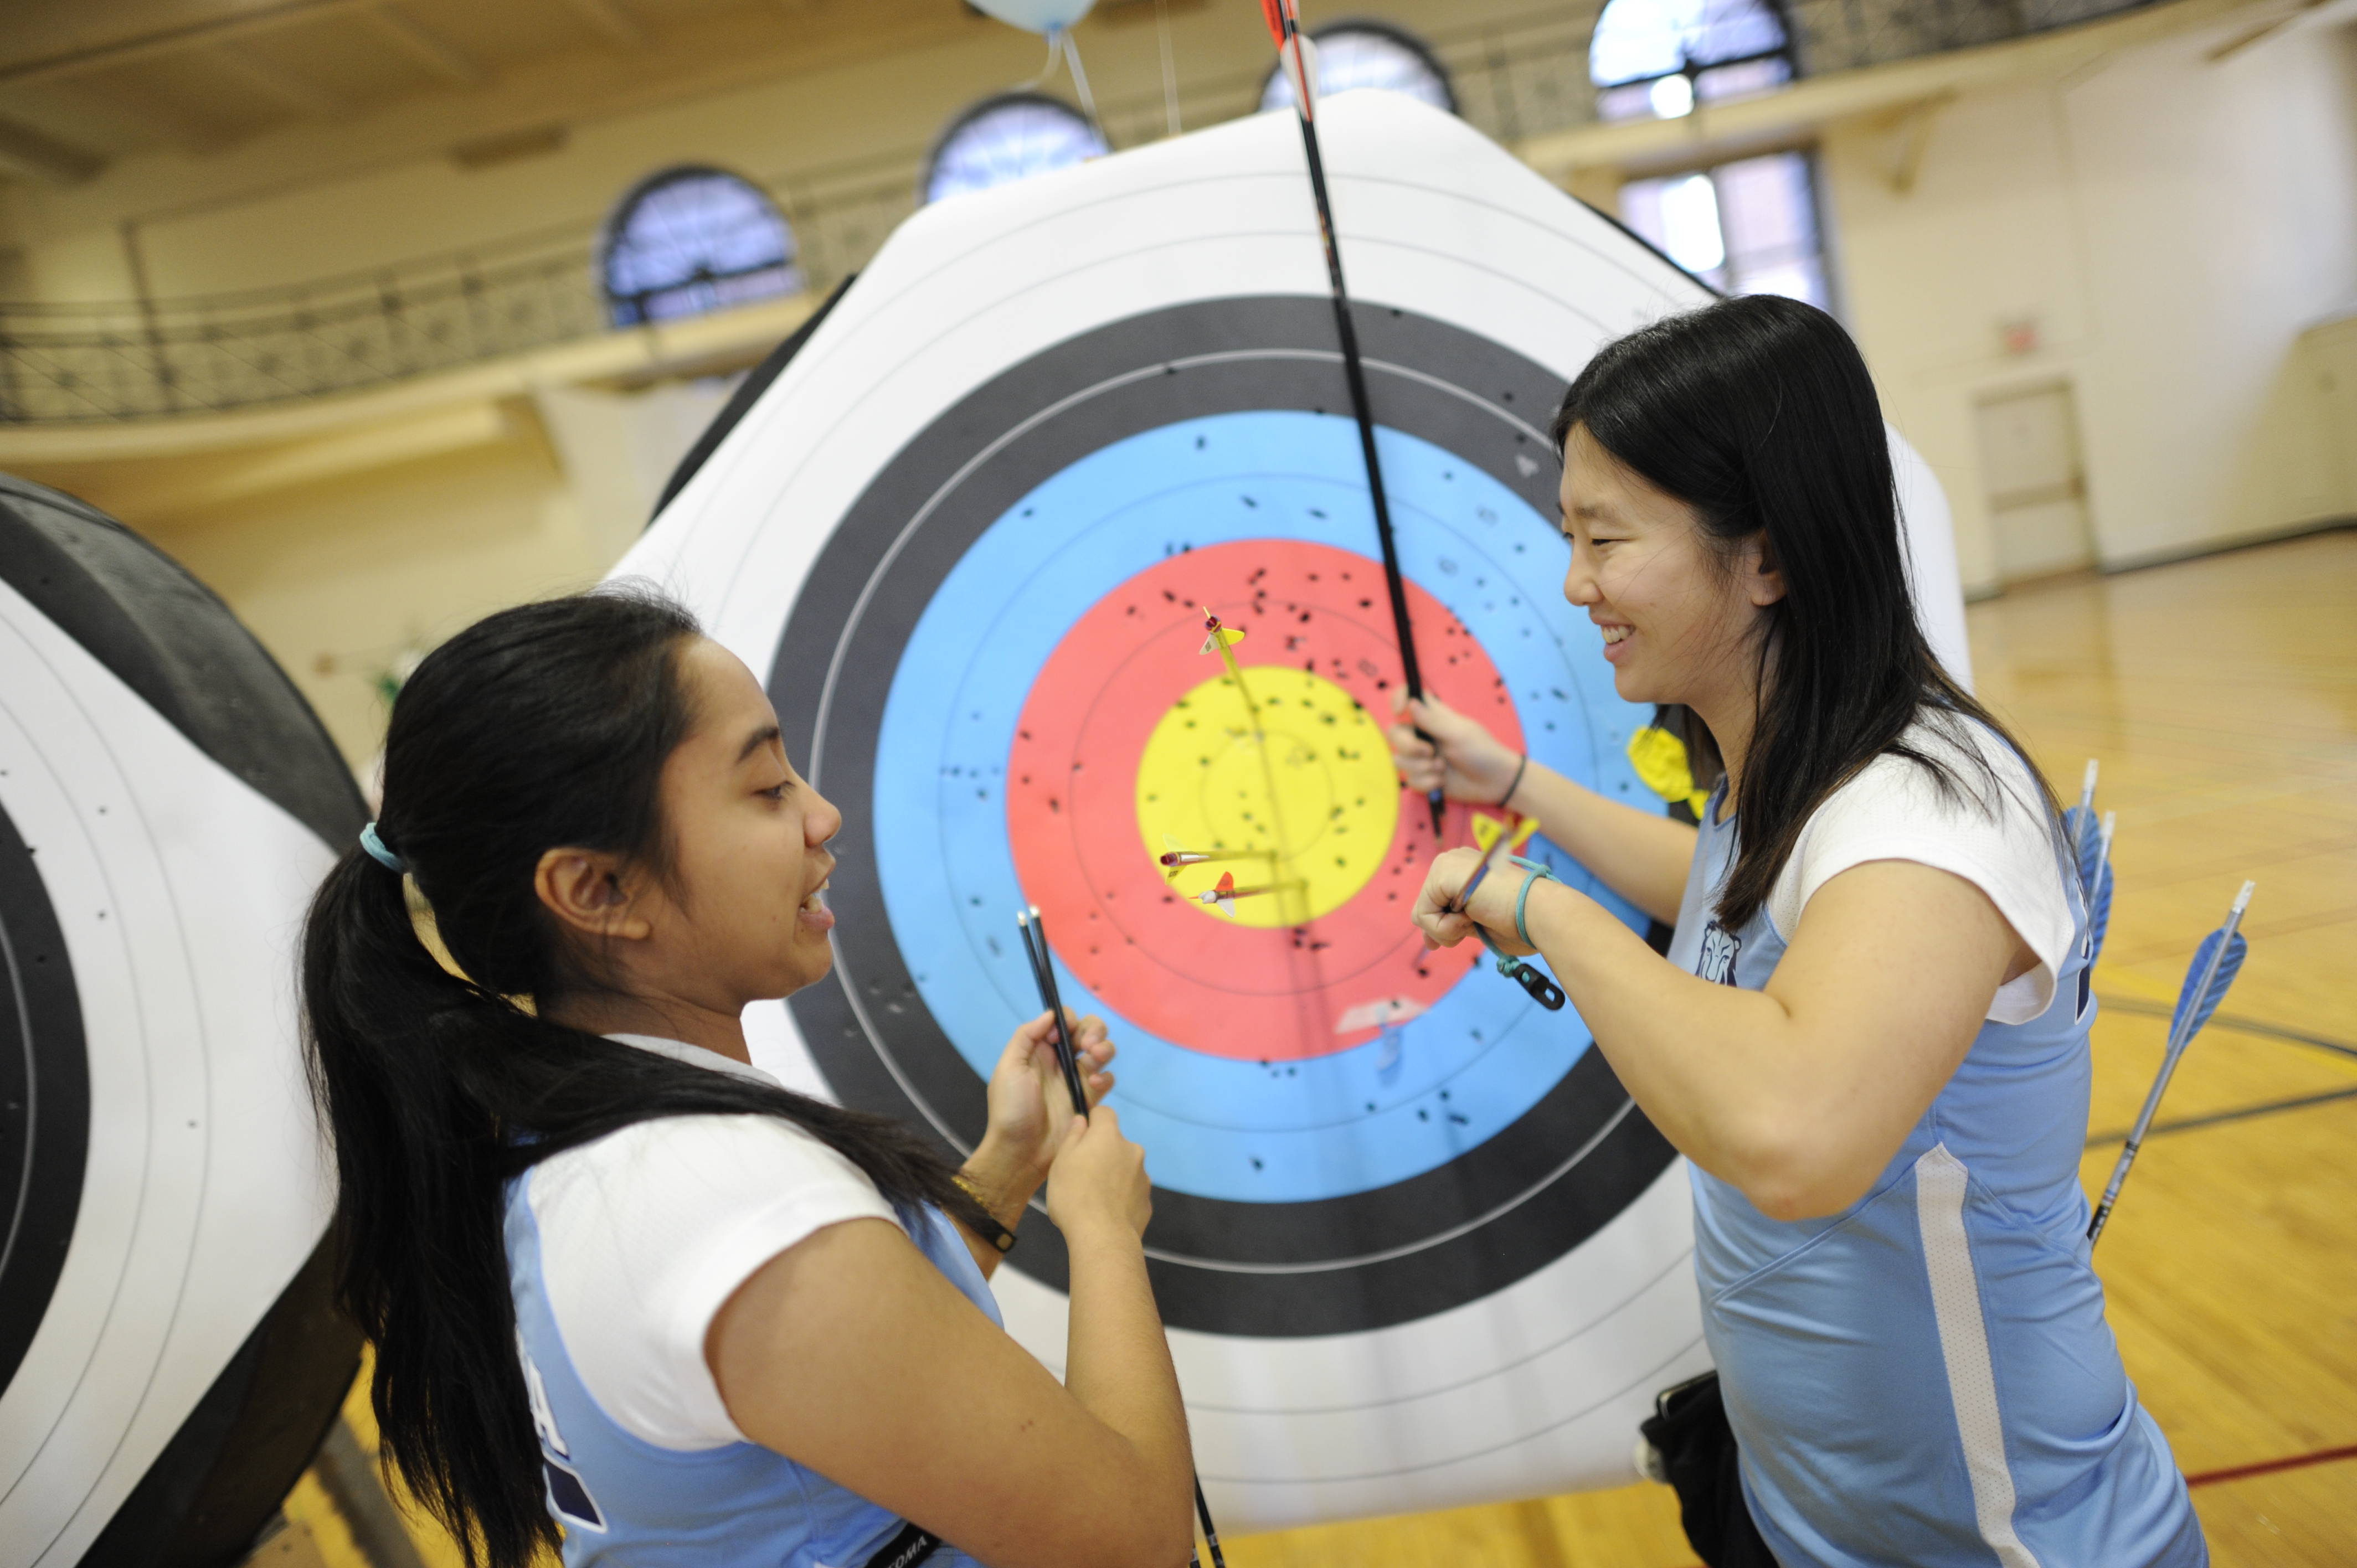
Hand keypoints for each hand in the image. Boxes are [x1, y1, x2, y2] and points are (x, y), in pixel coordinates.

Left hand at [966, 1011, 1114, 1212]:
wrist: (1021, 1152)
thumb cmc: (1010, 1109)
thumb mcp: (1009, 1068)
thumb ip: (1027, 1036)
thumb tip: (1050, 1014)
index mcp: (1040, 1049)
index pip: (1063, 1022)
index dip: (1069, 1021)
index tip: (1062, 1034)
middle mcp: (1061, 1060)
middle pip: (1088, 1031)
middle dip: (1094, 1030)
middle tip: (1088, 1046)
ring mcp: (1077, 1079)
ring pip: (1102, 1052)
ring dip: (1104, 1049)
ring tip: (1094, 1059)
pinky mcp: (1089, 1099)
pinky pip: (1106, 1079)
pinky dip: (1104, 1077)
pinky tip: (1092, 1085)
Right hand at [1045, 1106, 1152, 1244]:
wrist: (1103, 1237)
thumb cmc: (1075, 1194)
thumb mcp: (1062, 1162)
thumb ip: (1073, 1137)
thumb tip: (1083, 1121)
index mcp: (1109, 1136)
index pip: (1105, 1113)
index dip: (1092, 1121)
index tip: (1081, 1138)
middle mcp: (1132, 1150)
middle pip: (1115, 1143)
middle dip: (1102, 1153)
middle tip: (1082, 1175)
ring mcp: (1143, 1177)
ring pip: (1125, 1168)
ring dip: (1113, 1176)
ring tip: (1094, 1199)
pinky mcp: (1147, 1202)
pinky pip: (1131, 1192)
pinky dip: (1121, 1198)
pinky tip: (1107, 1214)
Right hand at [1388, 688, 1523, 804]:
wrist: (1495, 783)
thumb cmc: (1481, 751)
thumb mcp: (1458, 734)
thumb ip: (1432, 720)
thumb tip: (1410, 703)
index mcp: (1432, 716)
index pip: (1406, 697)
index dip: (1398, 699)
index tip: (1400, 712)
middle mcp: (1422, 734)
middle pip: (1394, 733)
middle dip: (1408, 746)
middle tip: (1429, 752)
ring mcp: (1421, 756)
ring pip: (1400, 760)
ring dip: (1421, 768)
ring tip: (1442, 768)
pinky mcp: (1423, 777)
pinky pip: (1411, 780)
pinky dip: (1427, 783)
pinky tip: (1442, 781)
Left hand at [1412, 846, 1536, 955]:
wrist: (1539, 912)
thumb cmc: (1519, 922)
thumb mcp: (1476, 924)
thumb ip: (1452, 926)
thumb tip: (1428, 942)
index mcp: (1464, 869)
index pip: (1434, 902)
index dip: (1442, 926)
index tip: (1458, 937)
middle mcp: (1453, 860)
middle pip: (1424, 908)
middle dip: (1445, 928)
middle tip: (1475, 923)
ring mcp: (1447, 864)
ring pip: (1423, 914)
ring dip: (1448, 930)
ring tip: (1477, 917)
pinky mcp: (1443, 873)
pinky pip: (1424, 916)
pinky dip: (1446, 928)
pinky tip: (1472, 915)